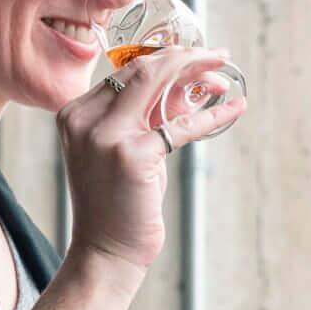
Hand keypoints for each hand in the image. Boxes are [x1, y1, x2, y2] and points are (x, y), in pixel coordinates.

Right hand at [56, 44, 245, 274]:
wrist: (105, 253)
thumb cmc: (118, 203)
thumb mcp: (130, 150)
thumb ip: (151, 116)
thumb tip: (191, 83)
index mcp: (75, 113)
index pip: (126, 70)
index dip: (167, 58)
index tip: (195, 57)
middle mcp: (85, 119)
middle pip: (142, 68)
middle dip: (186, 57)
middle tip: (218, 57)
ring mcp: (105, 136)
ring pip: (158, 81)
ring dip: (198, 74)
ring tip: (224, 77)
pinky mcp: (132, 156)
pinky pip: (181, 125)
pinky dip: (213, 115)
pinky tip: (235, 108)